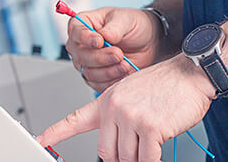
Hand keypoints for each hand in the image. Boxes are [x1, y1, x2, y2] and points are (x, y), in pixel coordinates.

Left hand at [37, 54, 214, 161]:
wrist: (189, 74)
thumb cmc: (165, 86)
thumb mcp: (131, 93)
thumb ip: (117, 117)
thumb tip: (116, 147)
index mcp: (106, 100)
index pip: (74, 120)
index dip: (54, 133)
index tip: (39, 140)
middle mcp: (114, 108)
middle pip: (107, 153)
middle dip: (122, 158)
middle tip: (136, 152)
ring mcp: (131, 117)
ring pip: (128, 159)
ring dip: (141, 158)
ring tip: (153, 143)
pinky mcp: (150, 127)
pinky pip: (147, 159)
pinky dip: (153, 160)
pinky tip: (159, 150)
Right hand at [66, 7, 160, 91]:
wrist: (148, 42)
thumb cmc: (134, 26)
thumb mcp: (126, 19)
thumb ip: (114, 28)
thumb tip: (105, 36)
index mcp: (84, 23)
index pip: (76, 31)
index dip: (86, 38)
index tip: (99, 41)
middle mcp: (81, 44)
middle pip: (81, 56)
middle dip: (101, 58)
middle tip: (119, 54)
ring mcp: (86, 62)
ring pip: (89, 73)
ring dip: (108, 71)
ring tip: (125, 64)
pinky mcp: (96, 77)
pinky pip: (98, 85)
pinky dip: (112, 81)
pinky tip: (124, 72)